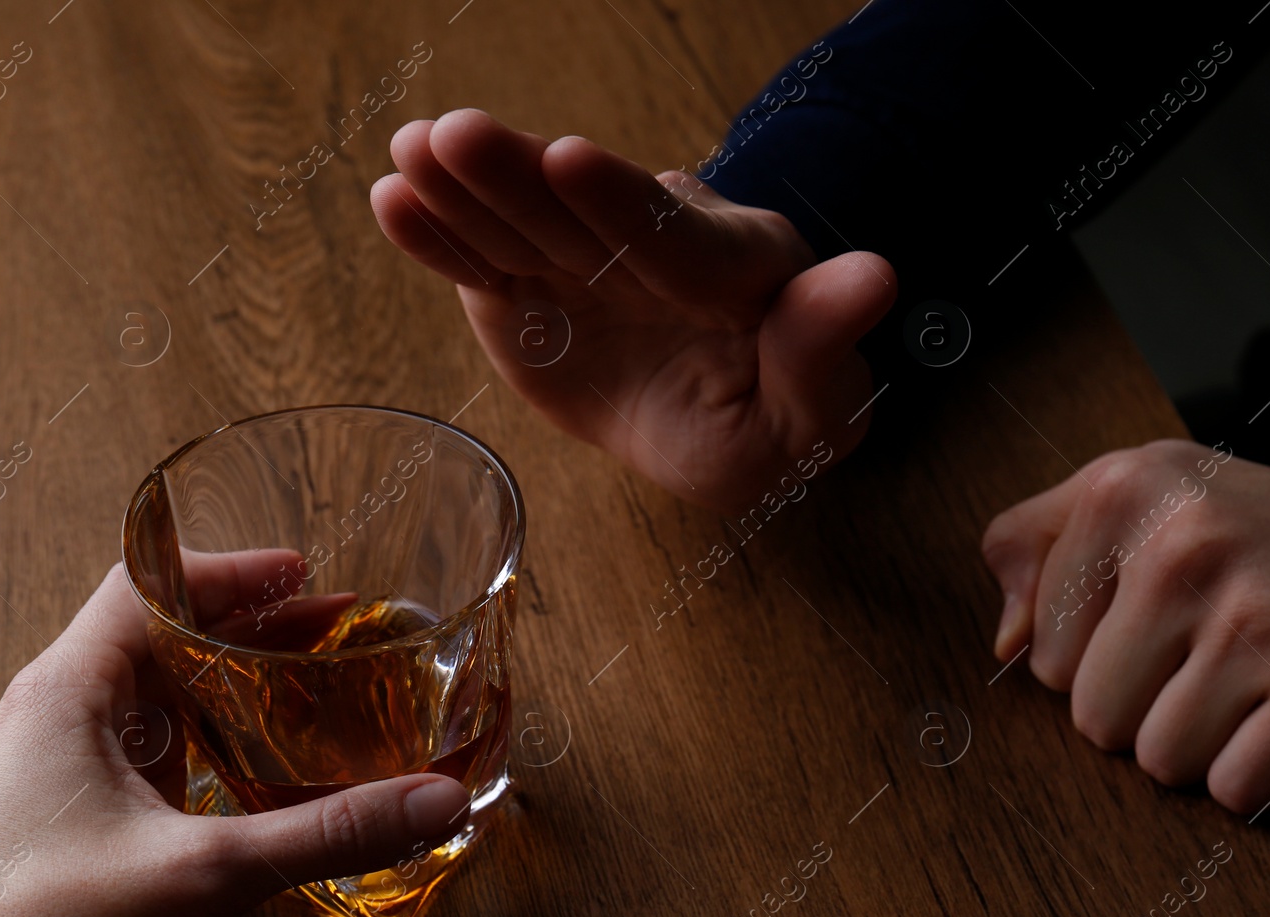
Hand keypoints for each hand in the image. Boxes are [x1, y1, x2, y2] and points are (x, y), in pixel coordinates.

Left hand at [0, 560, 473, 916]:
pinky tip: (257, 773)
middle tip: (331, 633)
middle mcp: (60, 712)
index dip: (232, 569)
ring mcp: (61, 764)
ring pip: (158, 692)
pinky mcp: (71, 815)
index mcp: (71, 689)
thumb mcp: (198, 873)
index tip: (304, 576)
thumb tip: (431, 800)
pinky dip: (209, 741)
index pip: (150, 581)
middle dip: (253, 626)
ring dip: (232, 684)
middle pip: (163, 632)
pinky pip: (149, 749)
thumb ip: (323, 834)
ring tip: (309, 690)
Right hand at [371, 109, 896, 511]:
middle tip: (459, 136)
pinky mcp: (533, 283)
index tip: (568, 161)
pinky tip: (395, 202)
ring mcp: (587, 261)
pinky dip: (442, 238)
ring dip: (468, 189)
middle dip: (521, 177)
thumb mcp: (810, 419)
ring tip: (413, 151)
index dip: (621, 205)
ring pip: (525, 223)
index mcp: (737, 271)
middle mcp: (656, 247)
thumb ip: (825, 350)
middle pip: (584, 215)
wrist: (711, 425)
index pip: (677, 241)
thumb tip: (875, 277)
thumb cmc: (772, 427)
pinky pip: (485, 260)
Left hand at [981, 414, 1269, 812]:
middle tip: (1205, 661)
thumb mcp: (1146, 492)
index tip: (1152, 624)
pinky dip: (1257, 774)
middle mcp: (1184, 542)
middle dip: (1142, 709)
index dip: (1093, 658)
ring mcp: (1255, 614)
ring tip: (1245, 685)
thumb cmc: (1265, 530)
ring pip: (1157, 760)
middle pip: (1091, 715)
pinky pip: (1232, 789)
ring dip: (1199, 746)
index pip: (1040, 652)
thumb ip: (1042, 546)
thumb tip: (1003, 644)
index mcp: (1126, 490)